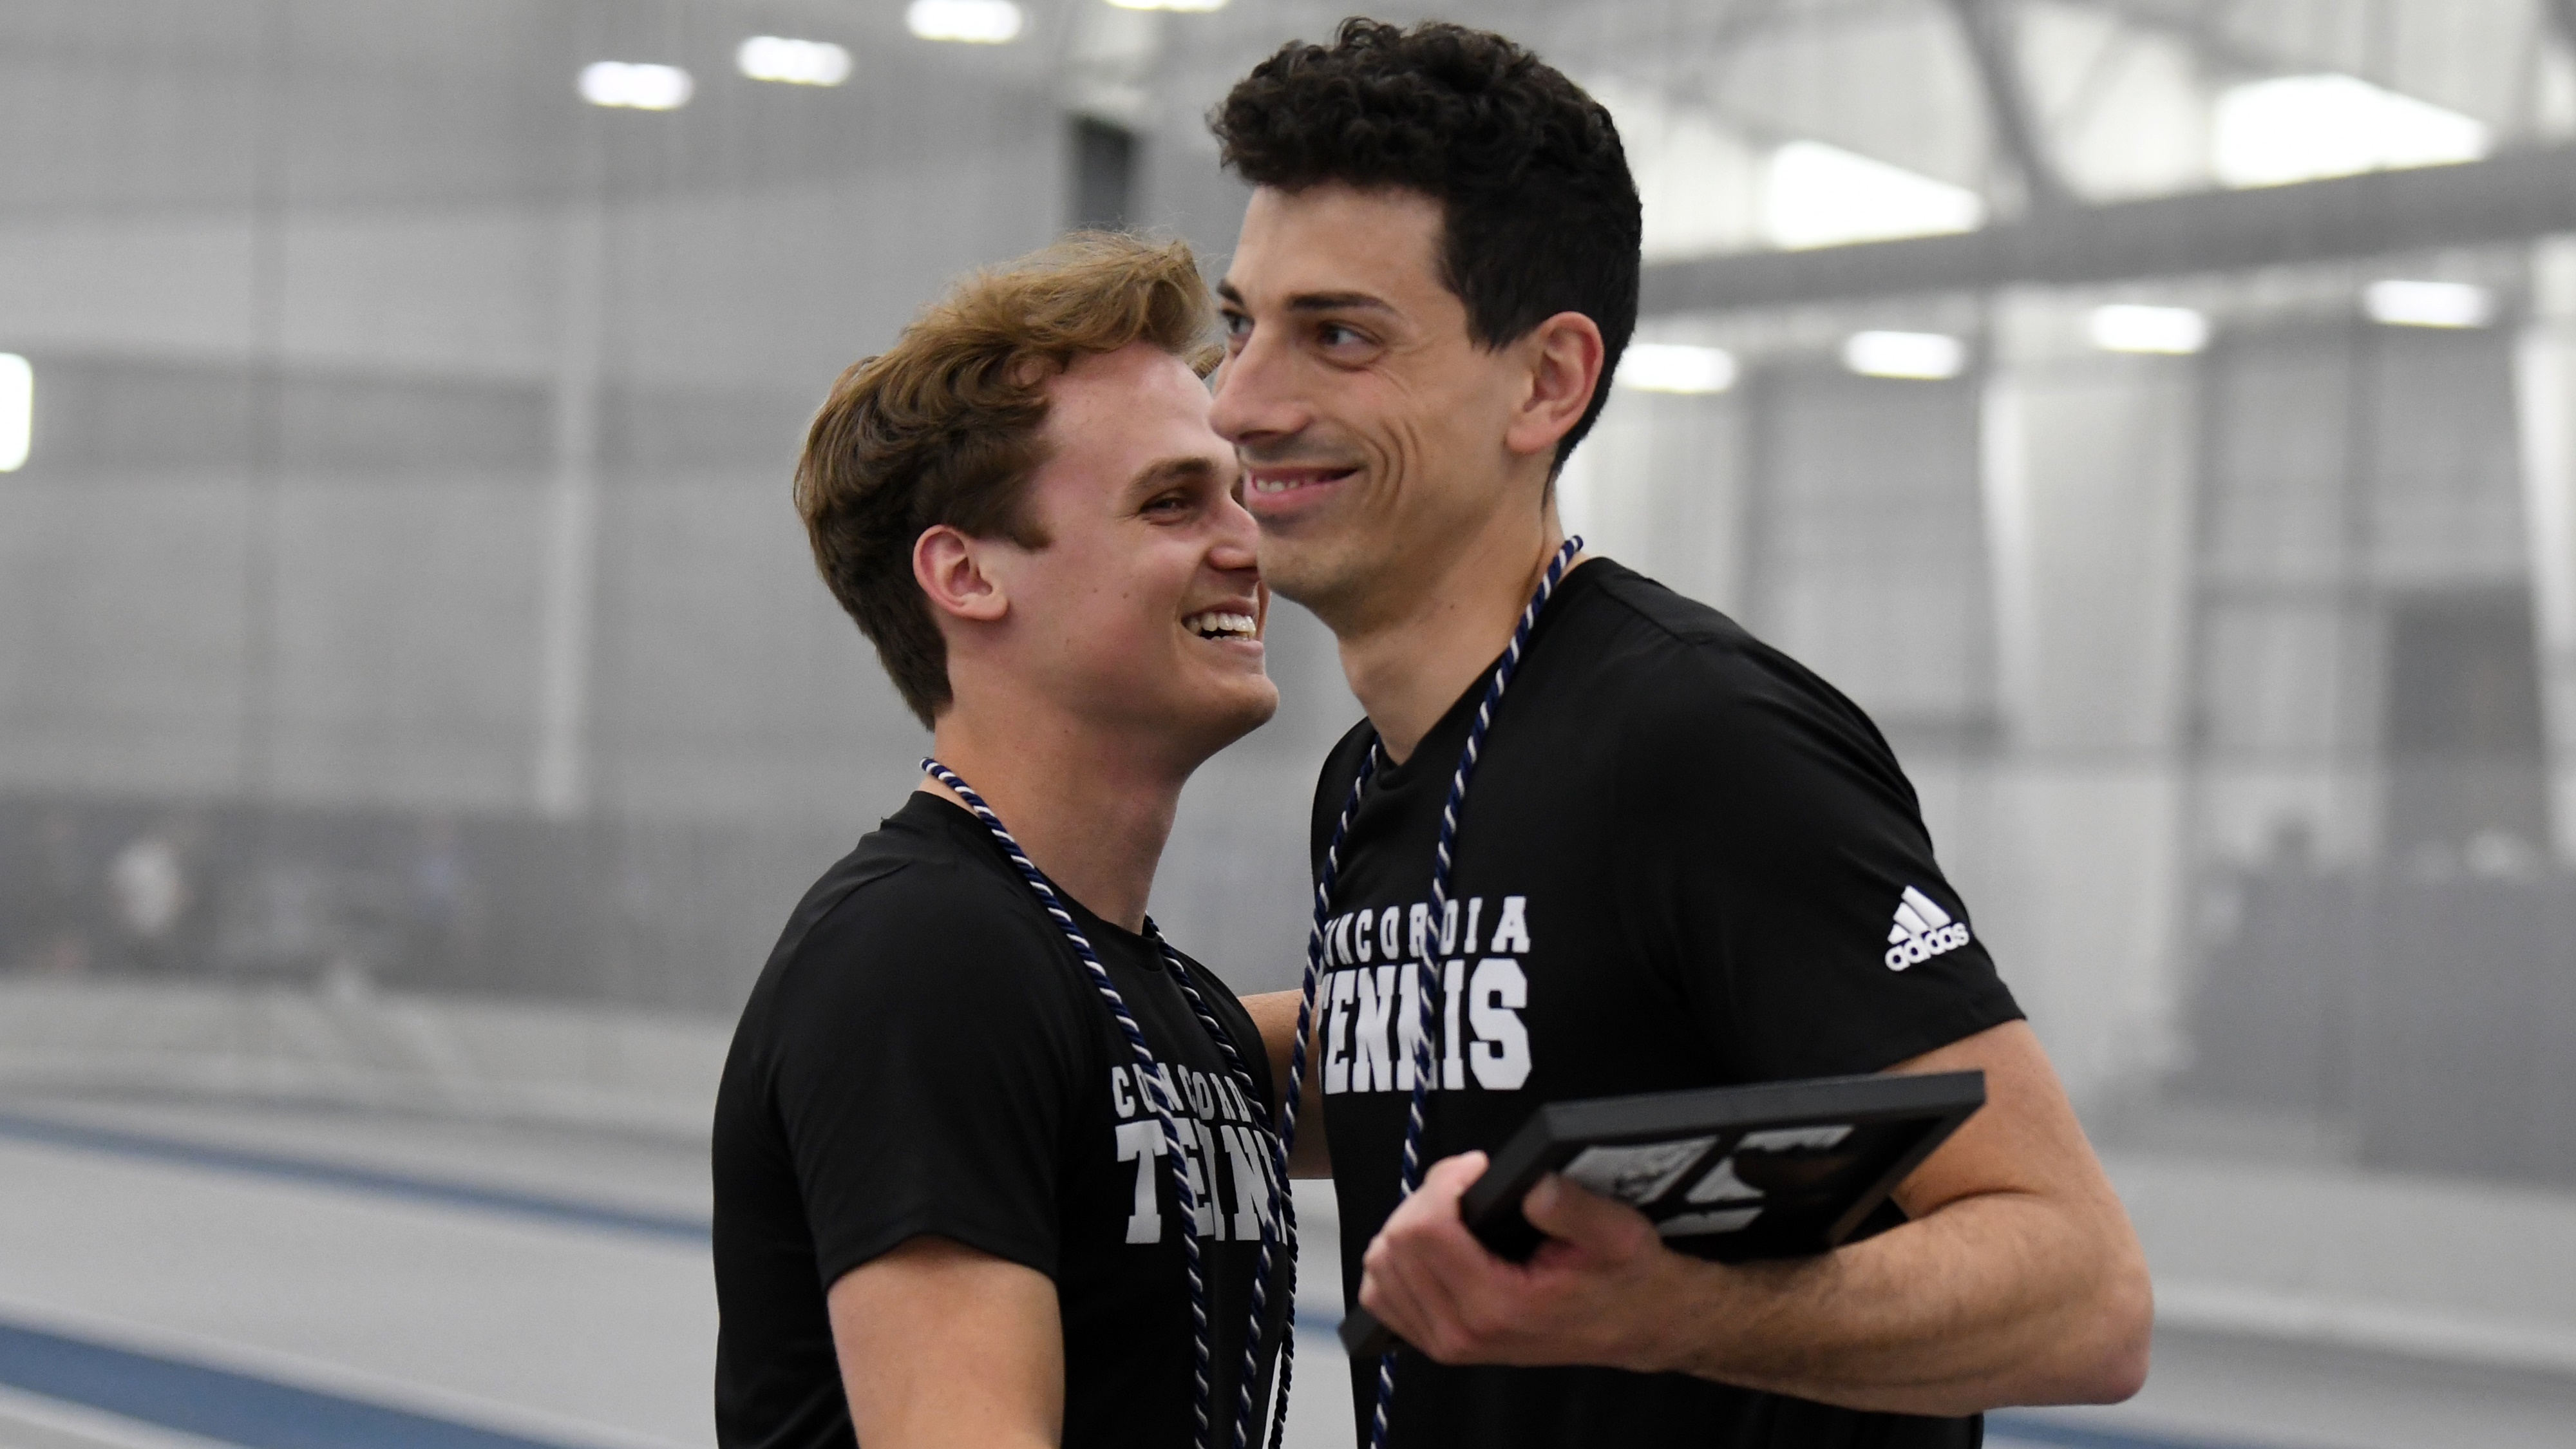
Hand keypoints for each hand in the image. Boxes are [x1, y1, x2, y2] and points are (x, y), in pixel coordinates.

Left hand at [1355, 1151, 1690, 1371]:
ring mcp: (1447, 1342)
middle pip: (1394, 1245)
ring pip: (1380, 1270)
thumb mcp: (1618, 1233)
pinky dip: (1399, 1261)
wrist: (1635, 1324)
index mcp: (1498, 1305)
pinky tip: (1435, 1244)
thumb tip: (1532, 1187)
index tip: (1476, 1168)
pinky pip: (1384, 1296)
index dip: (1443, 1182)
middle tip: (1467, 1185)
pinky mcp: (1441, 1342)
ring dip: (1409, 1228)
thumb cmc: (1624, 1280)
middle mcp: (1463, 1331)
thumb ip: (1573, 1207)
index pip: (1423, 1231)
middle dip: (1426, 1199)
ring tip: (1453, 1213)